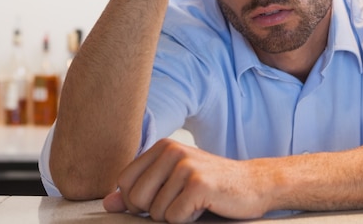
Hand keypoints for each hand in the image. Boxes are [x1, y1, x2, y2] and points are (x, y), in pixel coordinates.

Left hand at [103, 138, 270, 222]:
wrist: (253, 184)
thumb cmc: (210, 184)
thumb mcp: (172, 182)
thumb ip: (140, 190)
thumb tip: (108, 202)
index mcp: (162, 146)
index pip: (124, 182)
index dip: (137, 200)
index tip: (160, 198)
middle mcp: (172, 151)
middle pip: (135, 198)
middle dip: (155, 211)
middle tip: (180, 202)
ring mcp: (186, 166)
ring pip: (155, 212)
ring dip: (174, 216)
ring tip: (194, 203)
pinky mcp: (199, 184)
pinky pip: (174, 218)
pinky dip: (187, 220)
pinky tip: (203, 207)